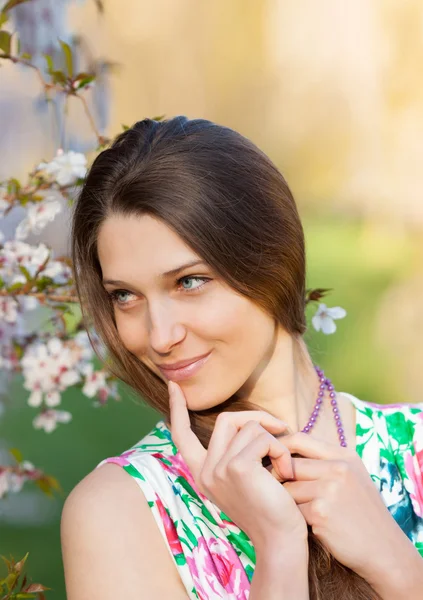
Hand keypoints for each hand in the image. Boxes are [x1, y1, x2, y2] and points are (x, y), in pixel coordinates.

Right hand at [168, 381, 307, 548]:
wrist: (280, 541)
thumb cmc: (271, 509)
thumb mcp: (246, 478)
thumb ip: (237, 453)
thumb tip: (248, 422)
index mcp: (203, 474)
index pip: (182, 436)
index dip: (177, 409)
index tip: (174, 386)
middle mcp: (205, 471)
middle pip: (226, 420)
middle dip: (256, 419)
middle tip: (280, 429)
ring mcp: (218, 469)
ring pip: (249, 427)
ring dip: (275, 441)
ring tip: (284, 466)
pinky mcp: (237, 467)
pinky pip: (263, 437)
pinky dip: (281, 449)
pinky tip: (286, 472)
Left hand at [281, 432, 408, 577]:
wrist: (384, 549)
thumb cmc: (363, 513)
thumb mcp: (353, 477)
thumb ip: (326, 461)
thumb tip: (286, 451)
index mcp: (345, 456)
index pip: (300, 438)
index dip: (280, 448)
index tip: (273, 461)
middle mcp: (338, 468)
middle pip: (290, 464)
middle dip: (279, 478)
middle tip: (277, 492)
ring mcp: (329, 490)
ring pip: (288, 488)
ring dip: (287, 501)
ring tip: (296, 511)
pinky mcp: (320, 512)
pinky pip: (292, 509)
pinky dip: (295, 518)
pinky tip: (305, 526)